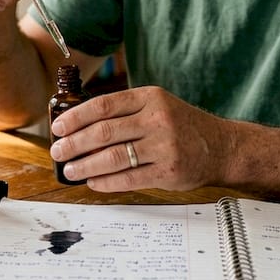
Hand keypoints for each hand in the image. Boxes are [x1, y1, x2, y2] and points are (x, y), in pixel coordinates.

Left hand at [48, 85, 234, 191]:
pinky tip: (93, 182)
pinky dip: (106, 182)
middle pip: (104, 132)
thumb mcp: (158, 106)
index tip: (58, 127)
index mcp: (150, 97)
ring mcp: (164, 146)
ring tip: (70, 170)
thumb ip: (126, 112)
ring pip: (113, 157)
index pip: (104, 105)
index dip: (76, 117)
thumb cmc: (182, 126)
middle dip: (74, 143)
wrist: (222, 147)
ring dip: (85, 165)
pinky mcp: (168, 172)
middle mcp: (157, 119)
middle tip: (58, 152)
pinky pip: (129, 178)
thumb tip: (80, 126)